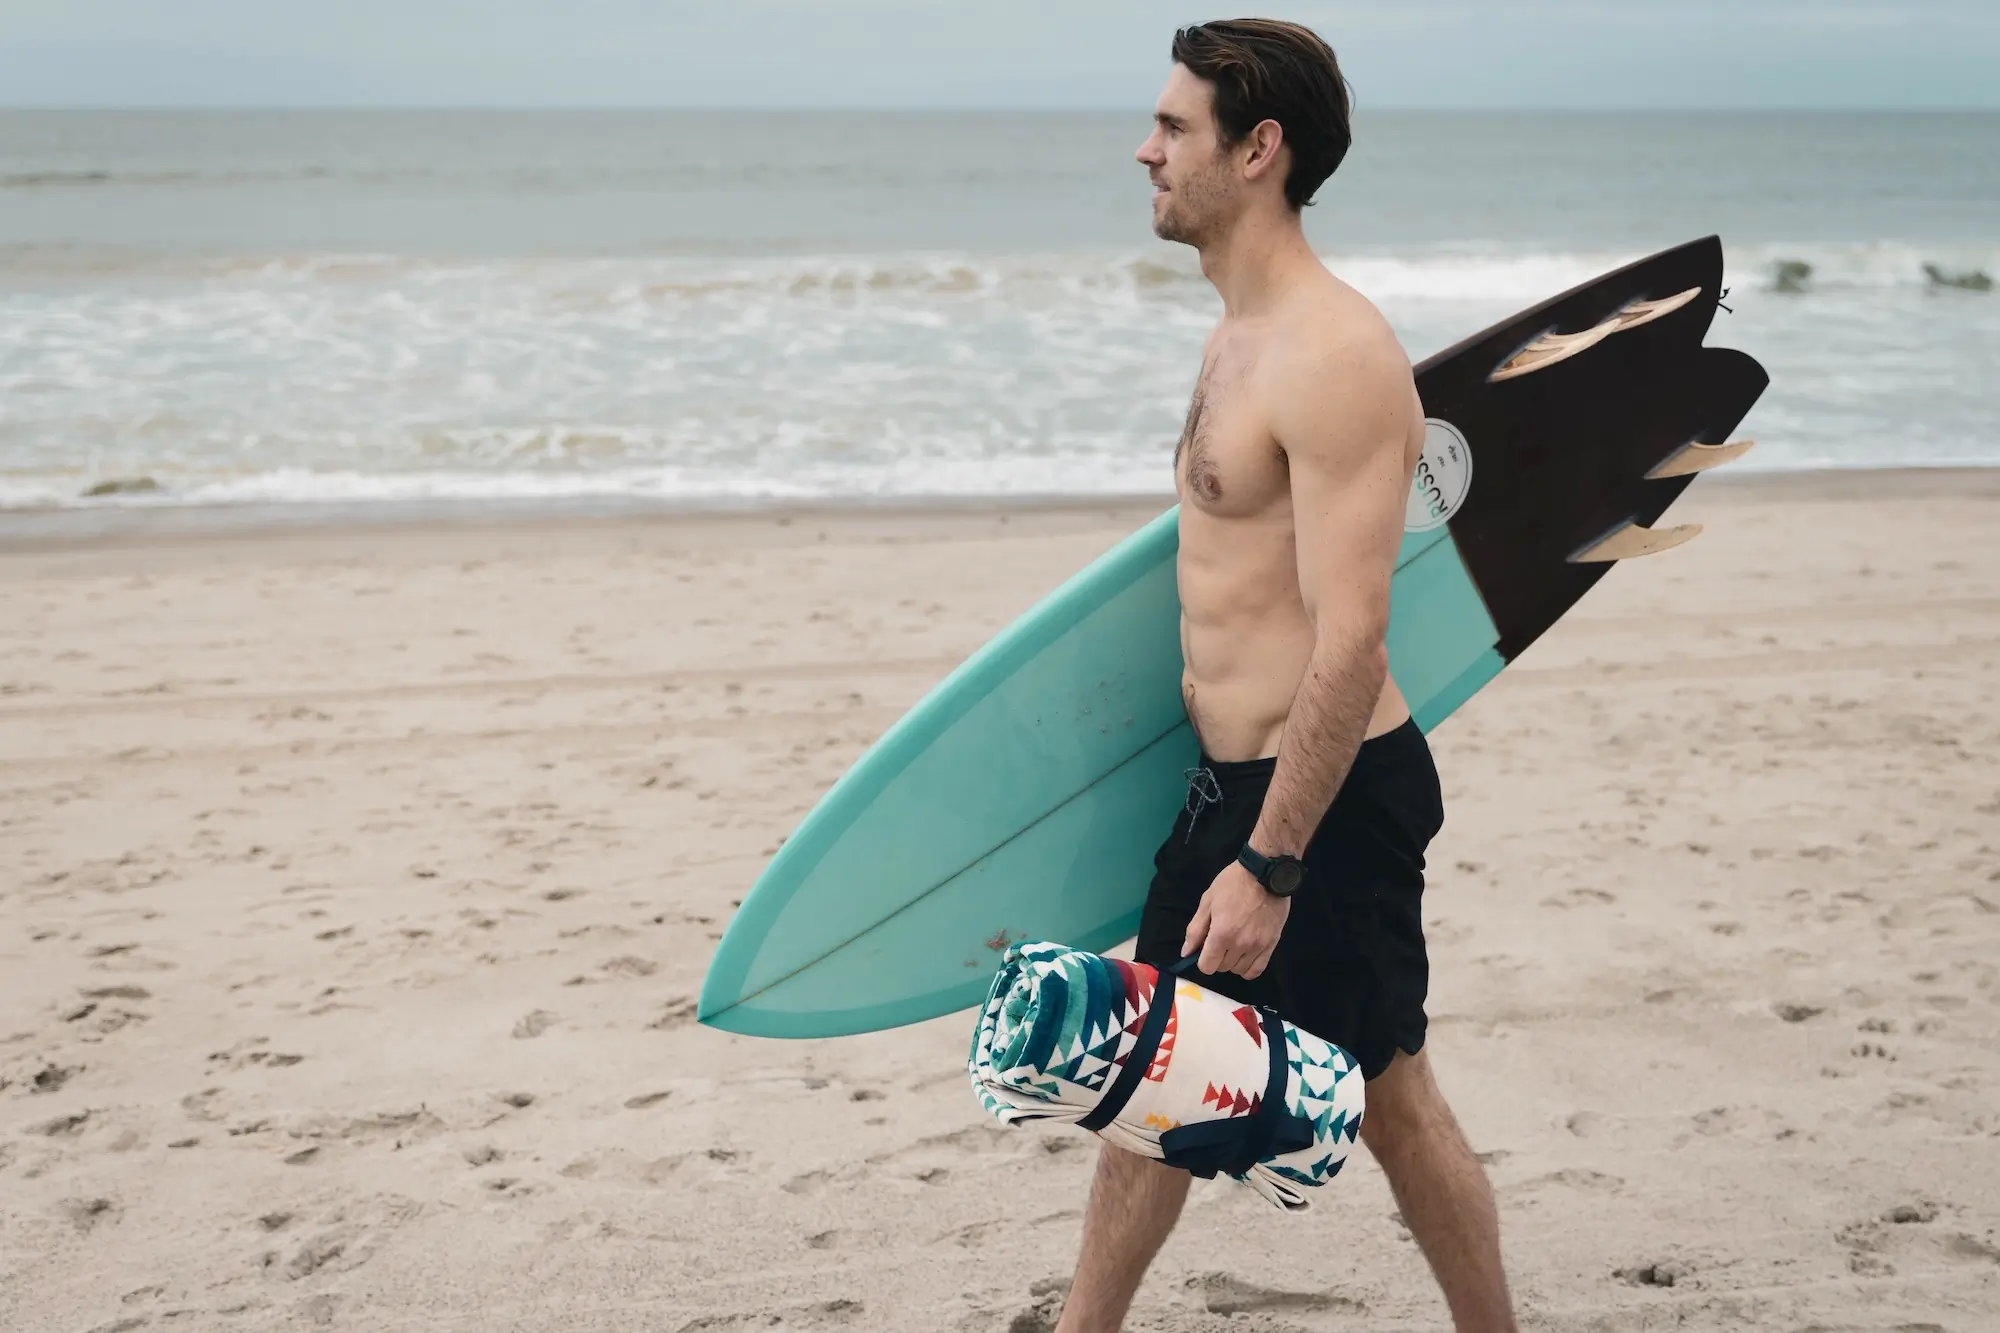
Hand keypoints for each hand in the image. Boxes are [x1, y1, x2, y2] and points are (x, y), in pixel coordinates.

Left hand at [1181, 860, 1290, 980]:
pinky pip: (1257, 969)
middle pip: (1222, 968)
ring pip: (1239, 970)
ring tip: (1232, 946)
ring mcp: (1257, 946)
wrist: (1265, 873)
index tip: (1204, 948)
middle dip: (1216, 958)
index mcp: (1221, 934)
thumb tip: (1186, 952)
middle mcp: (1240, 944)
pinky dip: (1248, 968)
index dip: (1202, 960)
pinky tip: (1244, 957)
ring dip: (1232, 962)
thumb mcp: (1208, 901)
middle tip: (1219, 941)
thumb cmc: (1232, 884)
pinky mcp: (1272, 944)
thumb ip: (1195, 930)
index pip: (1207, 966)